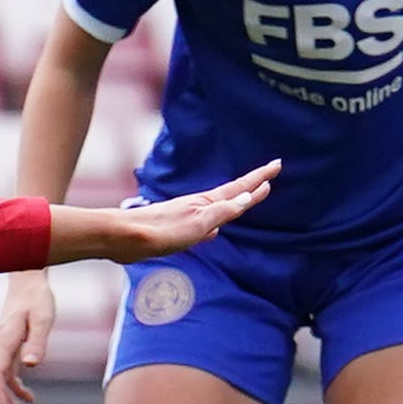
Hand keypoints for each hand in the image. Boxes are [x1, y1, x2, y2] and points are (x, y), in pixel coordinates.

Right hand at [0, 270, 55, 403]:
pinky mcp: (7, 349)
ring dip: (6, 400)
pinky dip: (13, 389)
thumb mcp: (43, 319)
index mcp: (3, 342)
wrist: (28, 281)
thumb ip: (37, 342)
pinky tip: (30, 398)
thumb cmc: (37, 299)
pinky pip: (4, 375)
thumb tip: (31, 366)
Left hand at [107, 160, 280, 260]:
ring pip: (219, 209)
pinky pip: (205, 225)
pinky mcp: (177, 231)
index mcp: (207, 204)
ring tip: (248, 198)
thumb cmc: (162, 231)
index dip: (259, 179)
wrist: (126, 238)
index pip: (240, 189)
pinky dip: (216, 224)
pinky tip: (214, 232)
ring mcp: (188, 217)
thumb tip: (249, 197)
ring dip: (235, 203)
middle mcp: (199, 207)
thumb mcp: (199, 223)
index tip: (277, 165)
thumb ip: (223, 212)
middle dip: (252, 186)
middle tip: (270, 175)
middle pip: (232, 195)